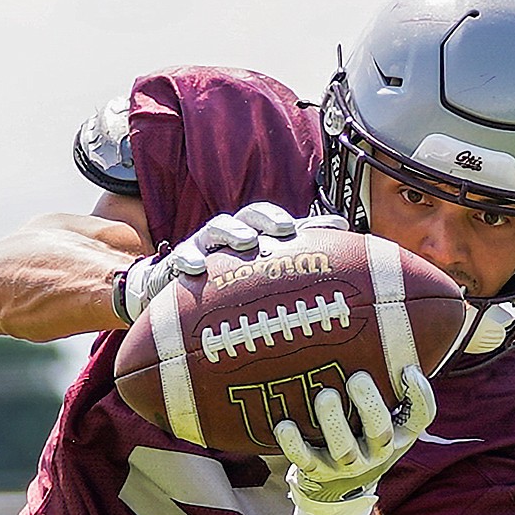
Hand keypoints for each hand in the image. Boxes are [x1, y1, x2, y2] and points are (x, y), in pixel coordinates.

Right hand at [112, 202, 344, 322]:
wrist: (172, 298)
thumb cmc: (224, 283)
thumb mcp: (258, 273)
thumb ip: (295, 254)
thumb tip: (342, 232)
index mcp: (252, 234)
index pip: (275, 219)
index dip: (303, 221)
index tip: (327, 228)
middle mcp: (229, 235)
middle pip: (248, 215)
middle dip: (266, 219)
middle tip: (284, 230)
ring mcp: (203, 247)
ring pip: (216, 229)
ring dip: (232, 230)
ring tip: (247, 241)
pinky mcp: (177, 266)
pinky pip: (181, 258)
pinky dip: (189, 259)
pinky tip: (197, 269)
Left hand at [275, 365, 435, 514]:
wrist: (337, 488)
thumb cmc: (361, 436)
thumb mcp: (382, 417)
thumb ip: (386, 386)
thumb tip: (383, 337)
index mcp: (397, 435)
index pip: (419, 417)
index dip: (420, 395)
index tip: (408, 369)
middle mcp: (376, 453)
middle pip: (379, 433)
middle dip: (369, 405)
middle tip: (357, 378)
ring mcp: (346, 466)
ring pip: (343, 449)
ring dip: (334, 422)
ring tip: (326, 396)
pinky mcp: (317, 472)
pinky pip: (305, 460)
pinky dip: (294, 444)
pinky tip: (285, 425)